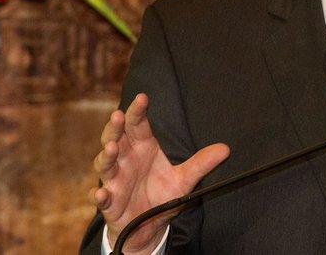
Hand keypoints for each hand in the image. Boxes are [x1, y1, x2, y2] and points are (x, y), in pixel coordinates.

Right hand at [90, 93, 229, 253]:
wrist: (148, 226)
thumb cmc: (162, 194)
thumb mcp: (184, 179)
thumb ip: (201, 163)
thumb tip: (226, 149)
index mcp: (142, 147)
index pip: (138, 124)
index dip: (138, 111)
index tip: (142, 98)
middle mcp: (125, 159)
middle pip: (115, 138)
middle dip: (115, 127)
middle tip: (118, 115)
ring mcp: (115, 180)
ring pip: (105, 164)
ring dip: (105, 156)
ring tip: (111, 148)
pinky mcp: (110, 201)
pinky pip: (102, 197)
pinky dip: (99, 195)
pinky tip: (101, 193)